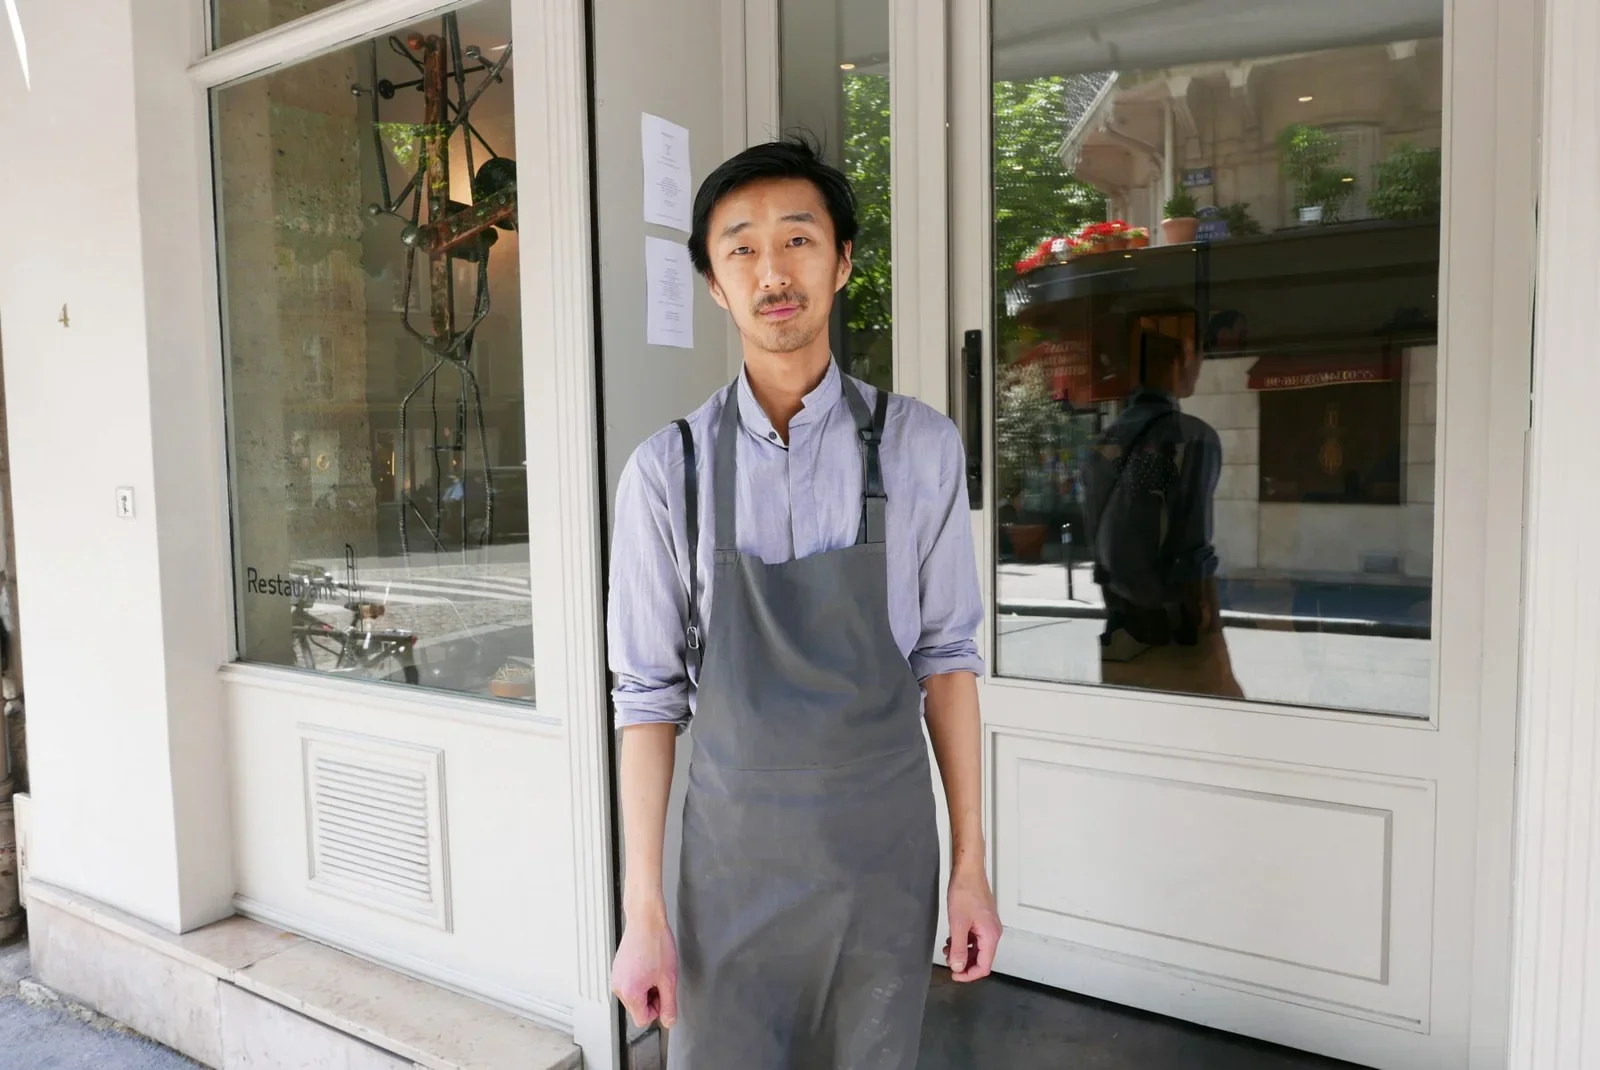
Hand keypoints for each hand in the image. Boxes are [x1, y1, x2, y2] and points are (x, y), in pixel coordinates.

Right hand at [611, 911, 678, 1028]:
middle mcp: (618, 987)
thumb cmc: (656, 945)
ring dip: (646, 988)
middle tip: (660, 979)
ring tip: (653, 969)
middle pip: (637, 1008)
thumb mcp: (669, 979)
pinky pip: (629, 985)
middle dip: (651, 998)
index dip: (657, 1009)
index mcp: (629, 992)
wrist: (645, 921)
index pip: (642, 1019)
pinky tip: (647, 964)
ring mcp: (616, 977)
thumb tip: (669, 1022)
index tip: (663, 993)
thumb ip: (669, 1005)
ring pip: (634, 996)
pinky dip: (640, 980)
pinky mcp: (617, 969)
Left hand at [943, 865, 1001, 982]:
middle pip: (982, 959)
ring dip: (962, 952)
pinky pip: (975, 938)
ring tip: (947, 948)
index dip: (969, 974)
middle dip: (965, 963)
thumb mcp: (957, 924)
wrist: (968, 871)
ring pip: (977, 948)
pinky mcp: (982, 920)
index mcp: (991, 936)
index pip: (984, 966)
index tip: (954, 974)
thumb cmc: (965, 892)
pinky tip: (952, 939)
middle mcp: (993, 932)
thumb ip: (958, 948)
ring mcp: (988, 926)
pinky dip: (964, 942)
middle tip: (948, 962)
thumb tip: (958, 967)